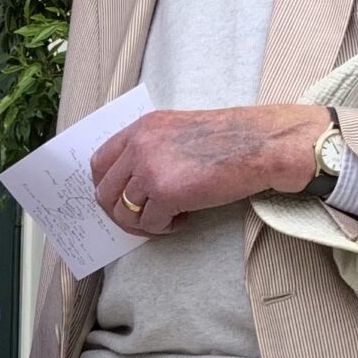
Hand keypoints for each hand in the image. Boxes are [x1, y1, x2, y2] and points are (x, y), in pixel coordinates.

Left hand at [92, 103, 325, 234]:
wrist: (258, 144)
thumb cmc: (227, 139)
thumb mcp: (177, 130)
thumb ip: (150, 149)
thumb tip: (130, 184)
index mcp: (141, 129)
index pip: (98, 163)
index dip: (105, 187)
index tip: (119, 200)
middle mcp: (140, 146)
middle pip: (105, 193)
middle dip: (121, 213)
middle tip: (145, 219)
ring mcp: (150, 169)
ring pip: (125, 213)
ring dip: (145, 223)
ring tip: (169, 218)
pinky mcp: (166, 193)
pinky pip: (150, 224)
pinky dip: (164, 228)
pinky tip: (183, 219)